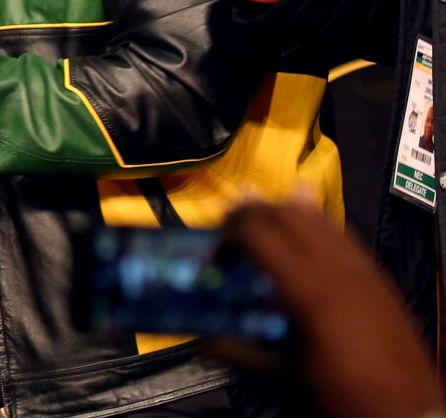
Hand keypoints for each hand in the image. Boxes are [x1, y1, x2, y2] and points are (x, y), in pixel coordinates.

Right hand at [224, 198, 440, 417]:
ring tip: (262, 230)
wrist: (410, 413)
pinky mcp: (379, 276)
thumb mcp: (289, 378)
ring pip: (317, 217)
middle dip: (251, 216)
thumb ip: (243, 353)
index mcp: (310, 291)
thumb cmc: (346, 396)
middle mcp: (337, 268)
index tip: (215, 256)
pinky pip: (344, 234)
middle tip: (230, 236)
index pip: (258, 233)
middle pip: (285, 214)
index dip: (228, 235)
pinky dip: (318, 223)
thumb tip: (201, 342)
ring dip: (283, 215)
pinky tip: (305, 227)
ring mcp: (363, 269)